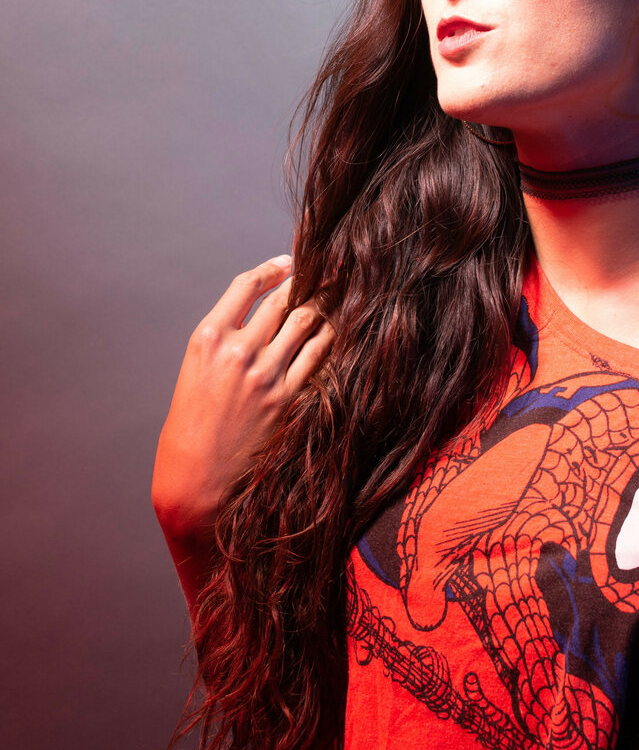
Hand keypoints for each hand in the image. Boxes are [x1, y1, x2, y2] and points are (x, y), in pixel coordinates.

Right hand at [152, 255, 333, 540]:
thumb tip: (262, 322)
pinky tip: (337, 333)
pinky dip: (330, 340)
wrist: (196, 486)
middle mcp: (238, 350)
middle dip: (307, 282)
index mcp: (207, 338)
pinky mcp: (290, 399)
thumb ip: (224, 345)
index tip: (288, 263)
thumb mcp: (195, 376)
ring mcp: (267, 374)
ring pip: (307, 322)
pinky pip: (320, 356)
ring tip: (336, 299)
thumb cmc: (189, 434)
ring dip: (324, 307)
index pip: (247, 286)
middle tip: (326, 272)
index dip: (272, 270)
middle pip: (283, 300)